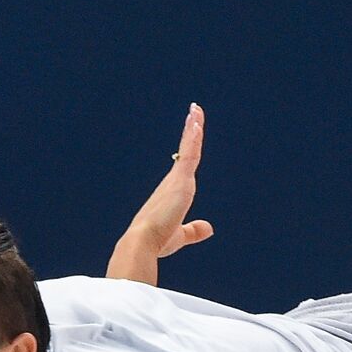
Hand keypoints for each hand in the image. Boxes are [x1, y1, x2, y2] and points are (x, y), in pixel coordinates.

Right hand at [124, 103, 214, 258]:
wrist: (143, 242)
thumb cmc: (157, 240)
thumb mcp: (181, 235)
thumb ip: (194, 231)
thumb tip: (209, 228)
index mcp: (173, 191)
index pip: (185, 163)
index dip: (189, 146)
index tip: (192, 130)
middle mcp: (173, 181)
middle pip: (186, 150)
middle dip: (191, 130)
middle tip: (194, 111)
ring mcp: (177, 180)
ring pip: (188, 148)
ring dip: (193, 127)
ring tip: (196, 109)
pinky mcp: (181, 181)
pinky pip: (190, 154)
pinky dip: (193, 139)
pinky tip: (196, 124)